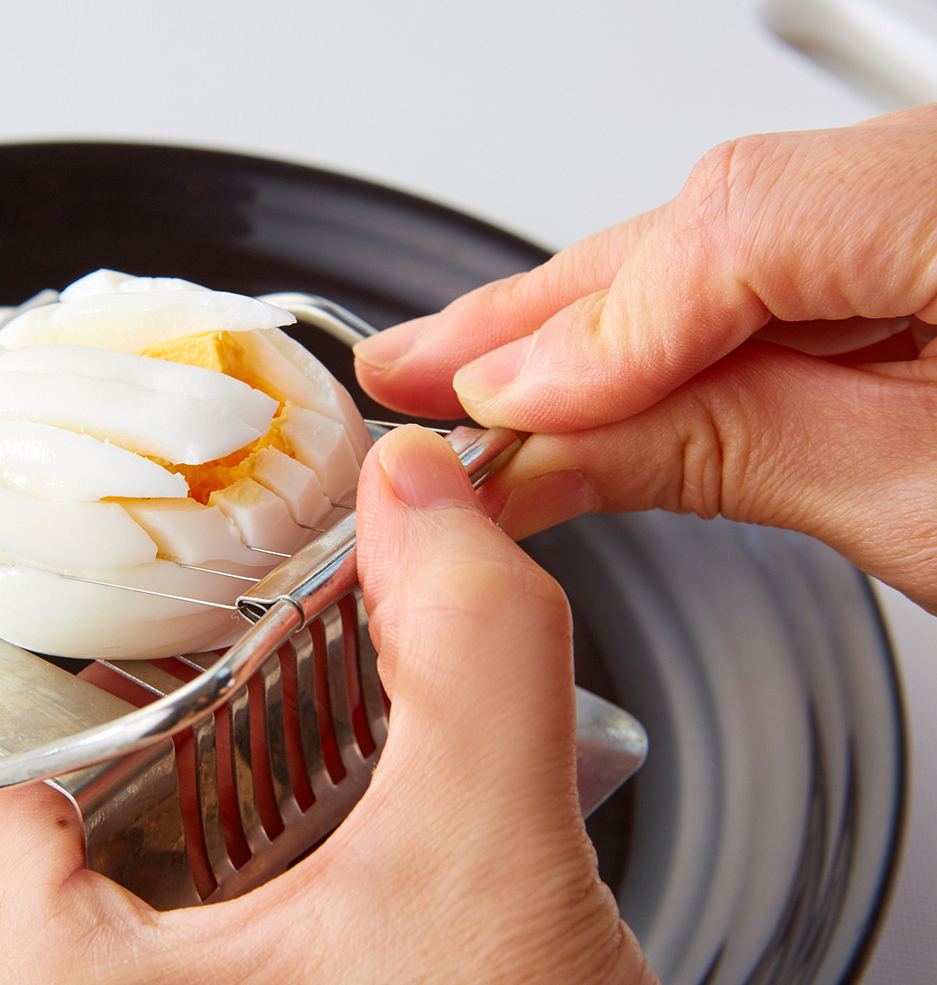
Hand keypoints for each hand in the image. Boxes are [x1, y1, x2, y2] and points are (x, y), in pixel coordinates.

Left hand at [0, 426, 653, 984]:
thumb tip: (425, 500)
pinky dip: (309, 849)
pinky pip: (242, 922)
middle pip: (102, 799)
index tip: (158, 584)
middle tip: (273, 626)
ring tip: (336, 707)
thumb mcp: (484, 883)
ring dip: (273, 775)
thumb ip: (467, 661)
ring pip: (182, 860)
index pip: (2, 771)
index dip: (85, 651)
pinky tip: (379, 819)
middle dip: (211, 702)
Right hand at [355, 105, 936, 612]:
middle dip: (553, 312)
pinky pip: (769, 250)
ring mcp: (920, 197)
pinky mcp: (907, 232)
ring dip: (591, 318)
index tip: (504, 409)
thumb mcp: (909, 506)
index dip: (606, 324)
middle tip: (419, 373)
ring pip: (726, 226)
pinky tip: (588, 371)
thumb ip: (724, 450)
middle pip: (717, 207)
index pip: (749, 220)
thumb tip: (550, 448)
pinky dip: (668, 318)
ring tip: (469, 379)